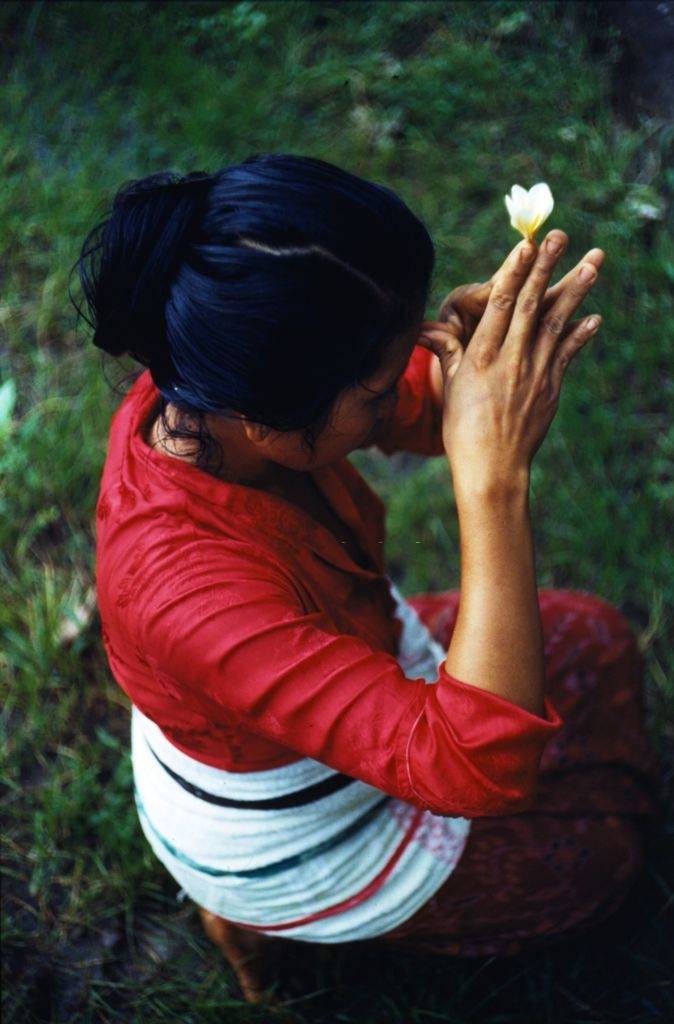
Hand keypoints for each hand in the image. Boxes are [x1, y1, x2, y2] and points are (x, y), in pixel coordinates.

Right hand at [416, 230, 602, 498]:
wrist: (492, 467)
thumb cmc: (463, 430)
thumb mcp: (451, 387)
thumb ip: (447, 351)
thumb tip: (424, 326)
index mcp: (481, 357)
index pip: (499, 306)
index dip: (514, 273)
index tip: (526, 247)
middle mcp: (510, 361)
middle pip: (530, 306)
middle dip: (546, 268)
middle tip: (560, 237)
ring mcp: (534, 374)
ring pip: (556, 324)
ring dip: (575, 292)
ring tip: (592, 263)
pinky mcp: (550, 389)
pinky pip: (567, 354)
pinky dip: (581, 334)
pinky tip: (594, 316)